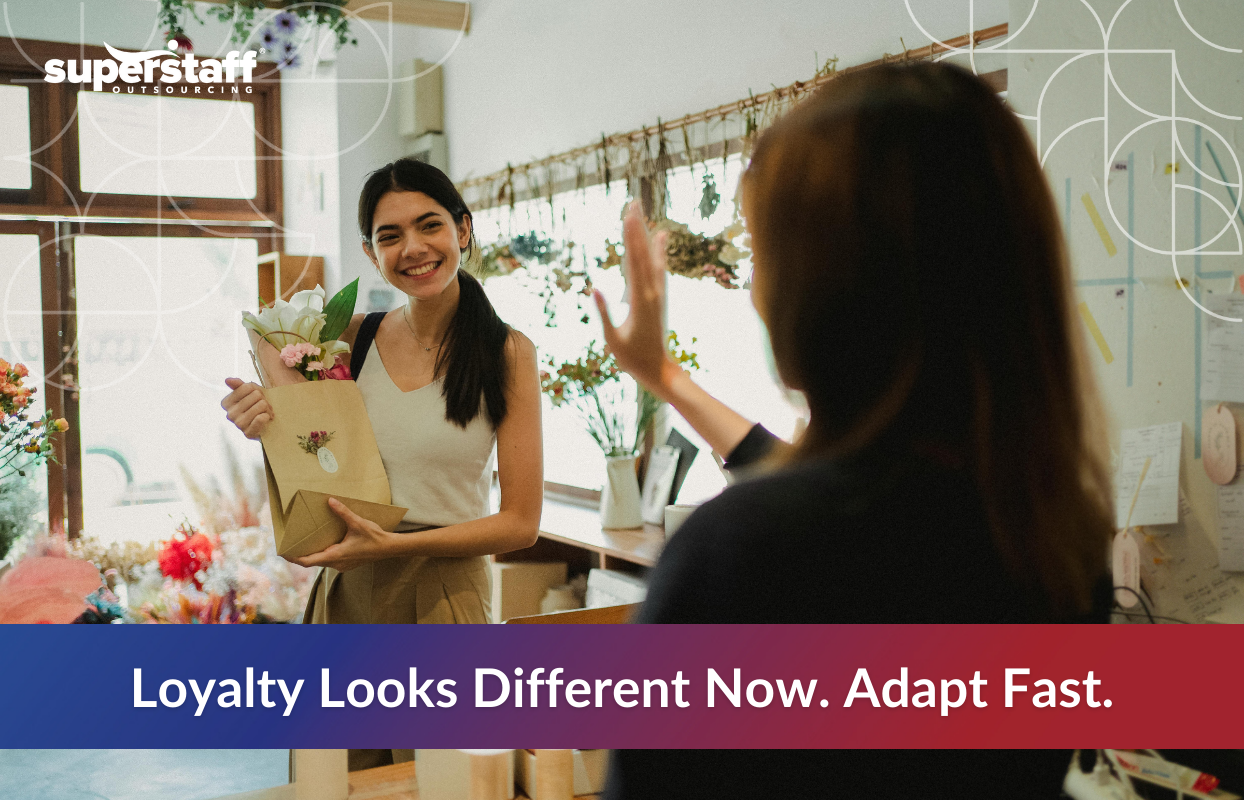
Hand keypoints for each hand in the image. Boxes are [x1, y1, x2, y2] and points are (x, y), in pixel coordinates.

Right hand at [222, 377, 272, 438]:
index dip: (257, 390)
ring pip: (261, 405)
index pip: (247, 387)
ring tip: (266, 412)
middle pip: (256, 395)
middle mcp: (230, 414)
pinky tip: (266, 418)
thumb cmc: (256, 407)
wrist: (264, 427)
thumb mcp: (249, 392)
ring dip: (268, 408)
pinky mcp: (248, 433)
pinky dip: (267, 416)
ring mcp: (238, 424)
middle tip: (263, 406)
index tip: (257, 397)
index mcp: (226, 403)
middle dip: (263, 399)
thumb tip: (227, 380)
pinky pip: (261, 418)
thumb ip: (239, 385)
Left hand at [289, 497, 399, 571]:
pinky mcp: (346, 564)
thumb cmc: (374, 537)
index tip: (283, 553)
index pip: (308, 561)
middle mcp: (336, 563)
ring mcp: (342, 565)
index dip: (294, 558)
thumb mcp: (358, 523)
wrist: (389, 548)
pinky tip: (322, 544)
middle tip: (289, 546)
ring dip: (311, 555)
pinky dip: (322, 554)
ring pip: (321, 562)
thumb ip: (343, 512)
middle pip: (312, 562)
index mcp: (335, 555)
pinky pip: (329, 561)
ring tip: (303, 544)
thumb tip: (330, 501)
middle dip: (299, 555)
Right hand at [593, 202, 683, 401]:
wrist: (659, 369)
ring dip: (646, 235)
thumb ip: (604, 313)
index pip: (633, 261)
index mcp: (639, 300)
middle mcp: (652, 292)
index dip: (630, 237)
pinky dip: (659, 251)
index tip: (626, 216)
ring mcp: (658, 293)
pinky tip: (660, 237)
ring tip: (642, 214)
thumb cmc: (632, 358)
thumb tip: (595, 288)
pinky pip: (658, 268)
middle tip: (632, 203)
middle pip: (642, 253)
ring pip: (652, 258)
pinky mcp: (659, 297)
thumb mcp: (612, 339)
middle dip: (637, 227)